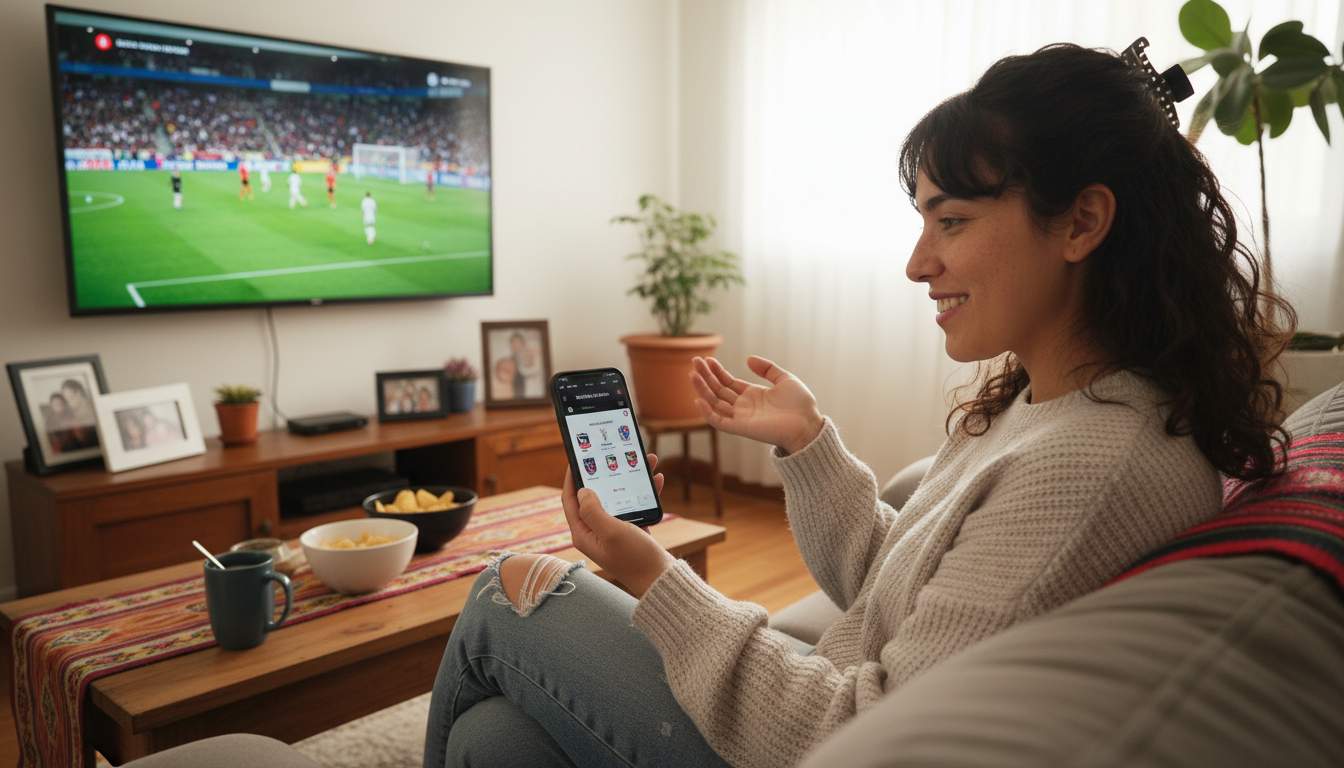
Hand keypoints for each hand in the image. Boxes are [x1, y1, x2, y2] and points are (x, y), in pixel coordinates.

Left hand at [560, 454, 673, 597]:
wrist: (661, 581)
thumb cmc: (635, 559)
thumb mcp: (611, 531)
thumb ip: (593, 510)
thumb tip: (583, 490)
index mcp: (583, 534)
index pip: (570, 500)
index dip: (572, 478)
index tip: (577, 458)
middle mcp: (595, 532)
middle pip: (595, 495)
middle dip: (607, 473)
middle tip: (614, 455)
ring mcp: (613, 532)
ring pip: (618, 497)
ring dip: (630, 479)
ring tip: (645, 461)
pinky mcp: (630, 532)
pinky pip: (634, 506)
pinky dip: (644, 493)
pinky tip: (656, 480)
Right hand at [690, 355, 823, 453]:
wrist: (808, 424)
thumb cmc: (801, 404)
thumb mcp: (785, 379)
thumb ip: (767, 368)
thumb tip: (748, 359)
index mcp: (752, 395)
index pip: (728, 382)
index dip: (716, 371)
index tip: (707, 359)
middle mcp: (743, 406)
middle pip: (718, 390)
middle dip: (705, 376)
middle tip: (695, 361)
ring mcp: (740, 417)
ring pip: (714, 402)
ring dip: (702, 389)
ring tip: (693, 374)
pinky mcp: (740, 428)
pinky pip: (718, 421)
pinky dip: (707, 412)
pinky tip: (699, 398)